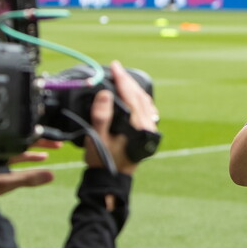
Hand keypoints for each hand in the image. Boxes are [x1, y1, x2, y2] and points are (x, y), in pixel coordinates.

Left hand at [0, 139, 63, 195]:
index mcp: (2, 148)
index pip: (27, 137)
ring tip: (47, 153)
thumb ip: (29, 178)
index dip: (43, 138)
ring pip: (18, 150)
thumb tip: (51, 175)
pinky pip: (12, 158)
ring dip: (33, 152)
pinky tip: (34, 161)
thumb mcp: (6, 182)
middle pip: (24, 141)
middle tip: (57, 144)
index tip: (56, 140)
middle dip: (41, 143)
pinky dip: (24, 159)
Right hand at [84, 61, 158, 175]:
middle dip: (128, 81)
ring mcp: (149, 131)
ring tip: (123, 78)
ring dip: (134, 89)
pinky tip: (133, 95)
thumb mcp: (97, 138)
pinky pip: (146, 110)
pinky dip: (139, 99)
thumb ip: (101, 116)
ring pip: (145, 103)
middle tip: (117, 68)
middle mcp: (148, 127)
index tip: (115, 66)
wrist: (111, 180)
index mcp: (138, 127)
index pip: (132, 96)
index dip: (123, 80)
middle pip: (140, 97)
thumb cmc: (103, 161)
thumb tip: (106, 94)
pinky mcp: (147, 134)